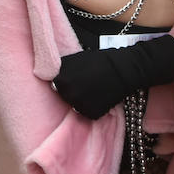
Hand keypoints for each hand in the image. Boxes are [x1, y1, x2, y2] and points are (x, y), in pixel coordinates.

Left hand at [51, 35, 173, 119]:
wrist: (122, 69)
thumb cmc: (99, 61)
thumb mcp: (75, 59)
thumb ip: (62, 68)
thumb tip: (51, 74)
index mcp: (61, 80)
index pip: (56, 85)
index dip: (66, 82)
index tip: (75, 77)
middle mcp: (68, 95)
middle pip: (65, 97)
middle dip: (73, 91)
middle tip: (86, 83)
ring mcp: (79, 106)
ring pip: (76, 106)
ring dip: (82, 100)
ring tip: (94, 89)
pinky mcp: (91, 114)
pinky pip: (88, 113)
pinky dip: (93, 107)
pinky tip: (100, 96)